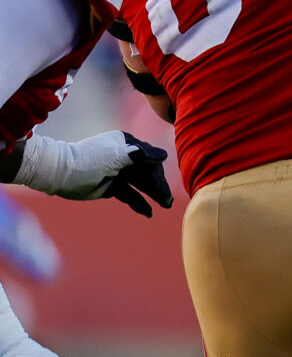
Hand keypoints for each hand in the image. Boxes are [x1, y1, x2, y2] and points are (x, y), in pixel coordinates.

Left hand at [10, 131, 170, 215]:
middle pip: (148, 173)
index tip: (159, 184)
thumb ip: (141, 155)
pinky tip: (148, 212)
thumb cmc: (88, 161)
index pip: (150, 158)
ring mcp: (118, 173)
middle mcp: (125, 157)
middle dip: (158, 186)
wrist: (60, 174)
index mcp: (127, 144)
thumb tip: (164, 155)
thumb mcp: (115, 156)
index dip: (157, 172)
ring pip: (141, 185)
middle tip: (167, 201)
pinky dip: (139, 203)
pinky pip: (130, 195)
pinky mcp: (112, 187)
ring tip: (165, 206)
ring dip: (153, 195)